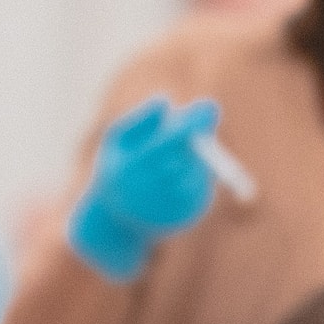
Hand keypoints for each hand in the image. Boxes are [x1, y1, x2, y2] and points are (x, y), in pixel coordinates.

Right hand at [67, 95, 219, 281]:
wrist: (113, 223)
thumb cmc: (117, 170)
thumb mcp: (118, 142)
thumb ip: (141, 121)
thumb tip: (165, 100)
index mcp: (127, 170)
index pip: (166, 143)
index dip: (190, 124)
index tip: (209, 105)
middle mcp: (146, 192)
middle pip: (186, 158)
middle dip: (199, 136)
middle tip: (206, 117)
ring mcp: (166, 208)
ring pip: (197, 172)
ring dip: (197, 156)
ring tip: (179, 156)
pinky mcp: (184, 218)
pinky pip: (202, 189)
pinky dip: (198, 174)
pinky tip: (181, 176)